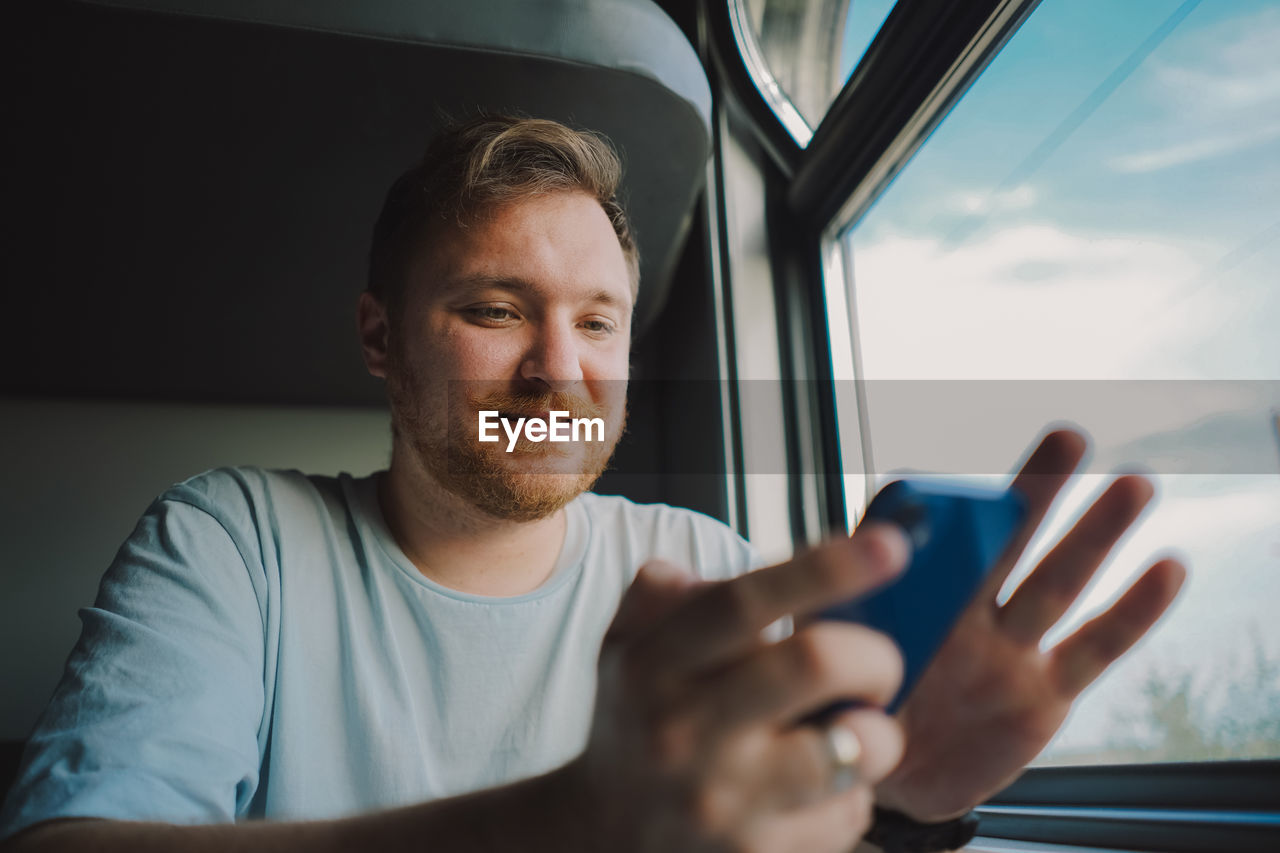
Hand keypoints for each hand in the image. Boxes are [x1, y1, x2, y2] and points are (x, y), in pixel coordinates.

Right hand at [567, 526, 911, 852]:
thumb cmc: (636, 724)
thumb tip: (700, 573)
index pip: (744, 602)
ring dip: (876, 733)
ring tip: (852, 730)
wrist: (603, 836)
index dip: (824, 569)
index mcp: (655, 664)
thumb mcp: (623, 648)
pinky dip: (852, 794)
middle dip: (874, 655)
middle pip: (815, 664)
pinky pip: (851, 814)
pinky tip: (818, 789)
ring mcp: (724, 801)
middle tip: (874, 665)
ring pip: (853, 749)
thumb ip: (660, 596)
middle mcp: (685, 731)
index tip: (889, 546)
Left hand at [874, 429, 1186, 820]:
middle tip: (1068, 436)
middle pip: (1008, 541)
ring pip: (1058, 582)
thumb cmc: (853, 704)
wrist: (885, 779)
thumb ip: (843, 602)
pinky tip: (1166, 569)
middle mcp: (967, 610)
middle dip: (1037, 491)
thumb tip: (849, 544)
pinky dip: (1131, 613)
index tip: (949, 474)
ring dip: (1097, 534)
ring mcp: (1010, 650)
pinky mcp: (1044, 695)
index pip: (935, 534)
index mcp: (915, 593)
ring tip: (1134, 484)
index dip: (945, 503)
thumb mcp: (832, 653)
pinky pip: (1092, 650)